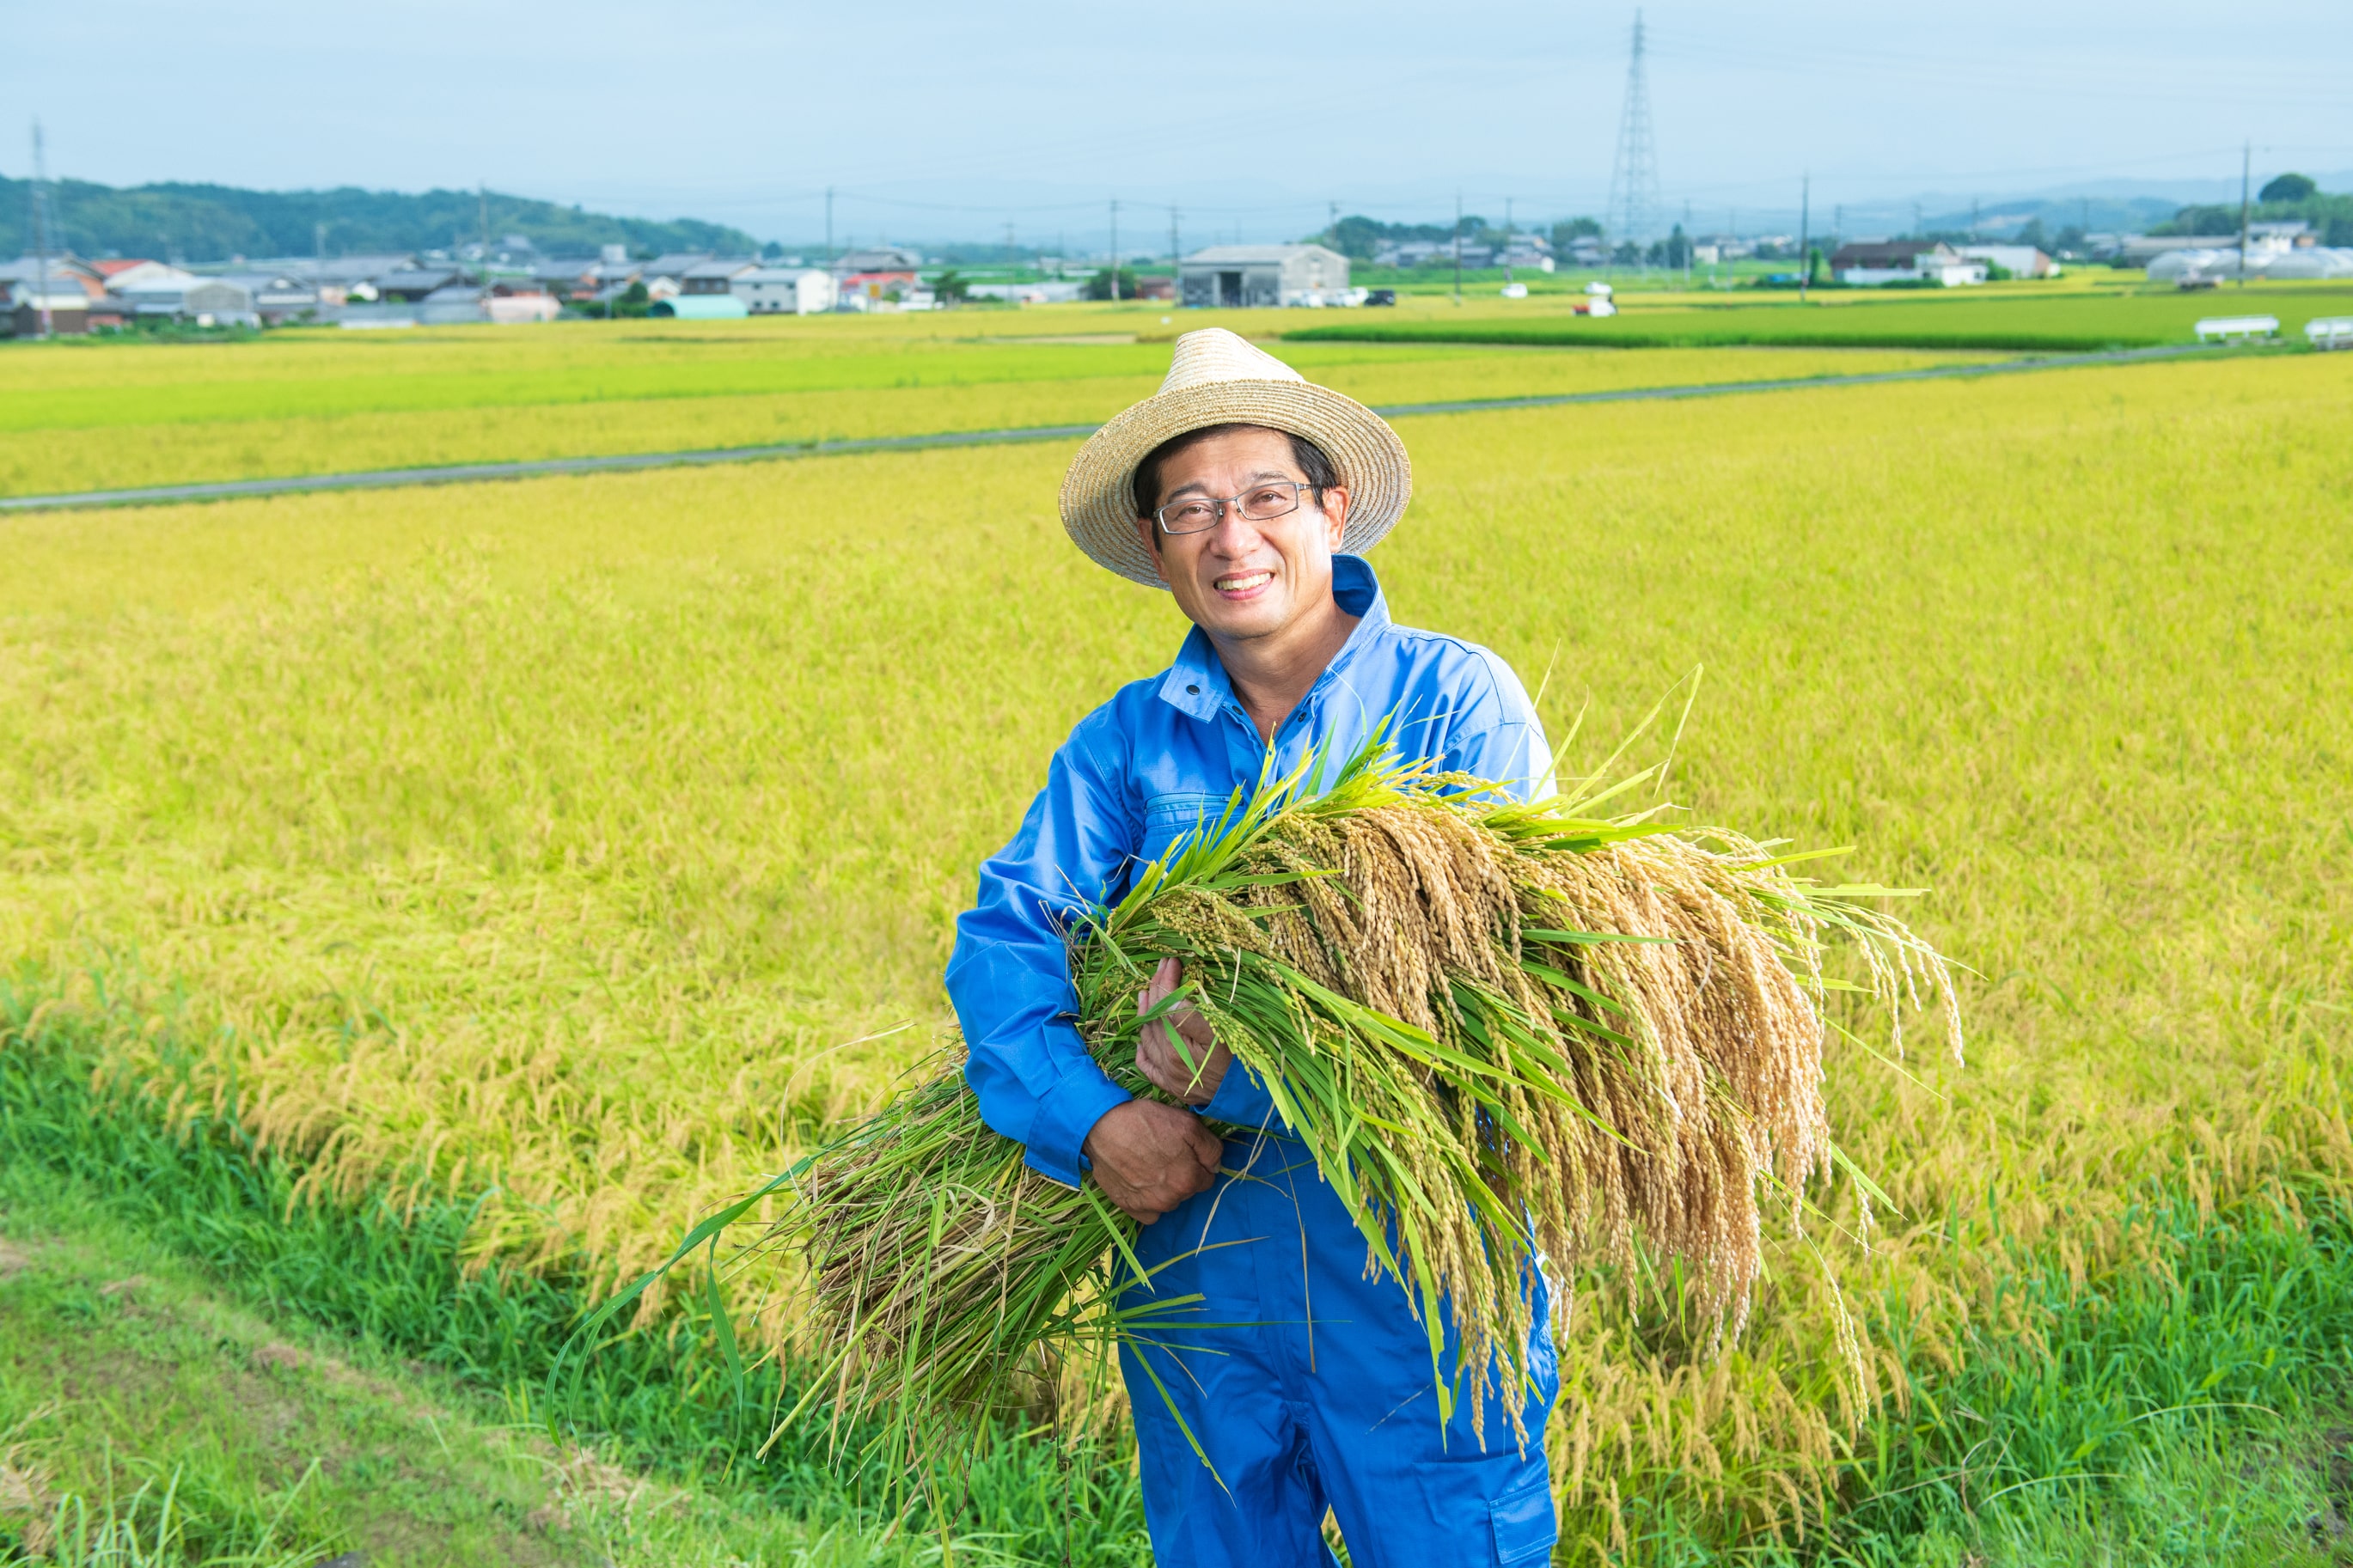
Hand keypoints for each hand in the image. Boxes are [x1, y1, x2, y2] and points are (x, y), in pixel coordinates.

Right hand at [1082, 1100, 1221, 1225]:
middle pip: (1187, 1191)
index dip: (1198, 1164)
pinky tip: (1141, 1182)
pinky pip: (1149, 1213)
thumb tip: (1216, 1166)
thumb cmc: (1145, 1122)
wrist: (1102, 1127)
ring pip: (1169, 1201)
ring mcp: (1147, 1206)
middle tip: (1165, 1154)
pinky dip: (1148, 1202)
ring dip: (1166, 1189)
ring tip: (1150, 1165)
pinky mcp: (1128, 1207)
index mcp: (1188, 1180)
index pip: (1207, 1179)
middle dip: (1183, 1175)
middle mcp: (1169, 1199)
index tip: (1185, 1152)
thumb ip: (1210, 1148)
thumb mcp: (1187, 1124)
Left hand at [1136, 957, 1230, 1106]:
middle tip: (1161, 968)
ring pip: (1147, 1038)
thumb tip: (1172, 999)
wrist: (1247, 1099)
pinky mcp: (1170, 1087)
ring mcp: (1166, 1075)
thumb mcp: (1222, 1036)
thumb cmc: (1240, 1064)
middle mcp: (1167, 1061)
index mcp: (1178, 1046)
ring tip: (1145, 994)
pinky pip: (1147, 1066)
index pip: (1165, 1005)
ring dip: (1145, 1013)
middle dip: (1156, 989)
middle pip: (1154, 1018)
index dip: (1166, 981)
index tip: (1171, 962)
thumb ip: (1193, 1018)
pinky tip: (1141, 1038)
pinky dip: (1142, 1049)